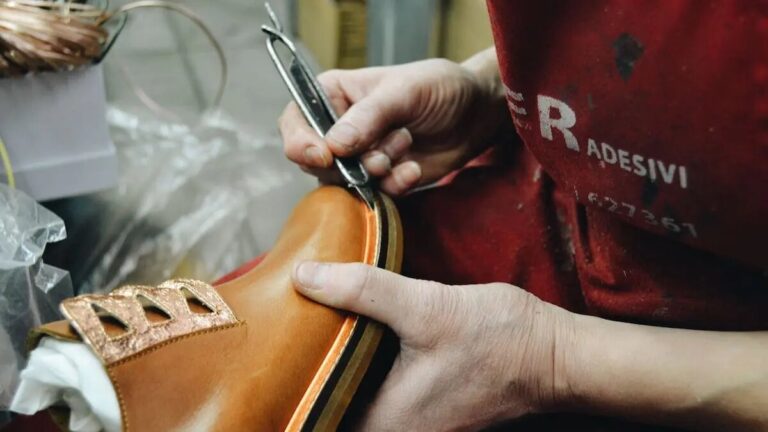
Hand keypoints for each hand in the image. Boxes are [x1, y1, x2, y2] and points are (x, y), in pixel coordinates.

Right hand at [278, 55, 505, 195]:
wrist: (476, 114)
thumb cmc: (439, 88)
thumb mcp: (404, 91)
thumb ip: (368, 117)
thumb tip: (334, 145)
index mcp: (333, 95)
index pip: (296, 121)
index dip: (301, 142)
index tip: (325, 155)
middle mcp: (338, 128)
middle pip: (316, 160)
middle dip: (352, 161)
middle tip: (385, 150)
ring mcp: (358, 157)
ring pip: (344, 181)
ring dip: (377, 170)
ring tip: (406, 146)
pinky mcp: (380, 179)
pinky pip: (373, 194)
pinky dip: (395, 185)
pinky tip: (414, 168)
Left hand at [292, 262, 574, 430]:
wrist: (555, 355)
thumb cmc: (499, 340)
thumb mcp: (426, 307)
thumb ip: (363, 291)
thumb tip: (304, 274)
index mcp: (384, 423)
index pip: (312, 418)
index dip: (284, 394)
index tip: (265, 358)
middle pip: (328, 408)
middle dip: (304, 375)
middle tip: (280, 332)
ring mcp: (409, 422)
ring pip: (351, 399)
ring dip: (331, 368)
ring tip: (305, 328)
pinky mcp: (421, 405)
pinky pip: (373, 391)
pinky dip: (357, 365)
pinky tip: (349, 332)